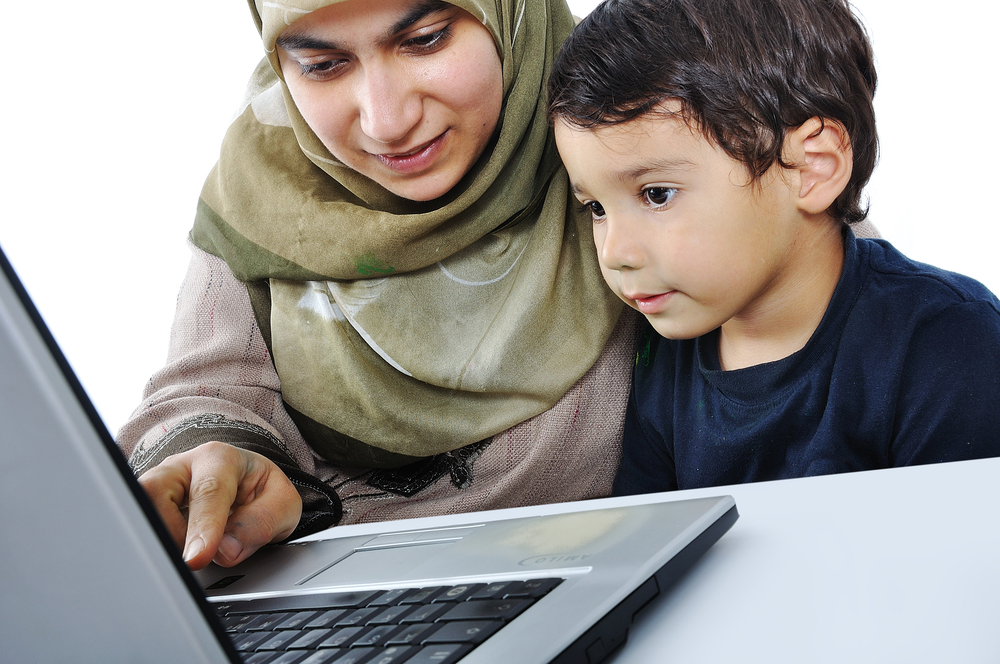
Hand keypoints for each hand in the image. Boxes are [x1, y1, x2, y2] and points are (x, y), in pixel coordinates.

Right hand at [138, 441, 301, 569]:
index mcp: (220, 459)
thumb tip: (225, 551)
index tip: (197, 558)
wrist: (249, 484)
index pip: (207, 492)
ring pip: (138, 508)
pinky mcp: (145, 504)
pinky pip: (137, 524)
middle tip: (190, 561)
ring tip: (186, 558)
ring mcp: (158, 484)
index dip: (202, 527)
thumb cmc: (262, 491)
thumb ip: (261, 523)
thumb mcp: (283, 504)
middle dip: (169, 531)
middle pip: (155, 491)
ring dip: (158, 540)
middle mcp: (182, 466)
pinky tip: (167, 558)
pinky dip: (150, 544)